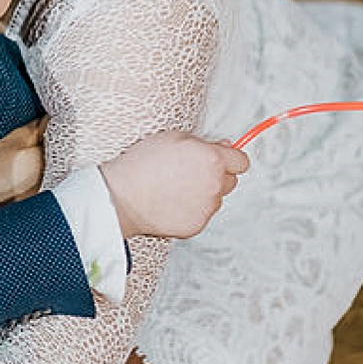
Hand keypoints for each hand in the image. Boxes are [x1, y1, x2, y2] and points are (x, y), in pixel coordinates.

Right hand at [99, 131, 248, 239]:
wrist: (121, 197)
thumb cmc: (142, 164)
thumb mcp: (173, 138)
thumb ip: (205, 142)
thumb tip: (226, 148)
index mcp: (212, 160)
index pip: (241, 162)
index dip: (230, 159)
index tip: (220, 160)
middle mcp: (215, 185)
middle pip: (231, 182)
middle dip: (216, 176)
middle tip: (190, 173)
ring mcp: (207, 208)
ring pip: (215, 199)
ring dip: (202, 194)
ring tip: (174, 188)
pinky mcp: (196, 225)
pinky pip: (201, 215)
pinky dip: (190, 210)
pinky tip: (170, 202)